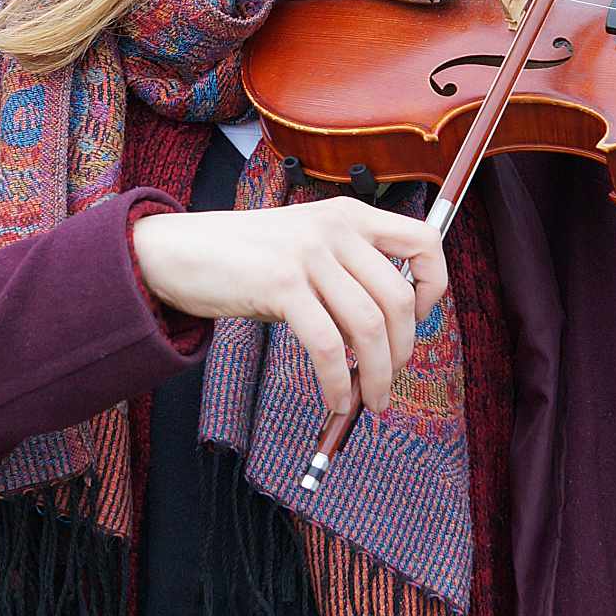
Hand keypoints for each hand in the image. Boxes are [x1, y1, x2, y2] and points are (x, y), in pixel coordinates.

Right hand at [131, 197, 447, 414]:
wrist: (180, 251)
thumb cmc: (248, 258)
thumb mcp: (309, 247)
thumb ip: (349, 274)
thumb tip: (391, 335)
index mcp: (352, 215)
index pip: (425, 241)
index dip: (434, 285)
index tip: (418, 319)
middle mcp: (337, 228)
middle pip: (398, 297)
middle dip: (403, 349)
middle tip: (391, 378)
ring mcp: (309, 254)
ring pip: (367, 325)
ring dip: (377, 374)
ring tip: (371, 401)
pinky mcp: (281, 284)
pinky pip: (327, 344)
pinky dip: (338, 381)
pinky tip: (336, 400)